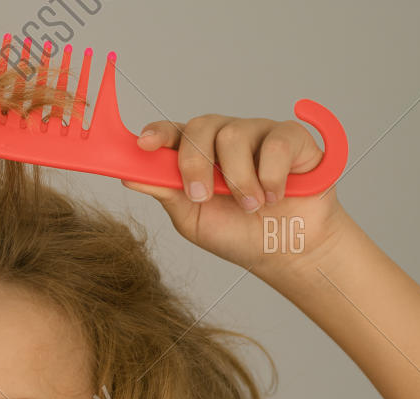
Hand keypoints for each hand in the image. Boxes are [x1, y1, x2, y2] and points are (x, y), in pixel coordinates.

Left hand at [121, 114, 350, 274]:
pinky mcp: (290, 137)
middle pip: (200, 126)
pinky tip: (275, 195)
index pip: (173, 132)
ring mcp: (257, 134)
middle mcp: (225, 138)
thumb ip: (165, 193)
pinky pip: (274, 143)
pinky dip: (270, 176)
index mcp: (198, 155)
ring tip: (250, 206)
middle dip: (195, 163)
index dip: (157, 133)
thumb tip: (129, 176)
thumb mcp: (193, 219)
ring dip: (238, 179)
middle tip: (202, 196)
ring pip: (234, 134)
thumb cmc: (239, 234)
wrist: (286, 250)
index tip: (144, 144)